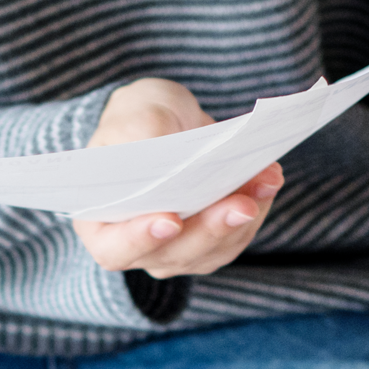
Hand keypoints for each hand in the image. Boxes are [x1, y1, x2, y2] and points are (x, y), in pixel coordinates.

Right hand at [72, 78, 284, 278]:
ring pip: (212, 251)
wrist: (167, 122)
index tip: (169, 221)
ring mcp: (176, 250)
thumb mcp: (134, 114)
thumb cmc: (137, 120)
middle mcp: (138, 247)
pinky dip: (257, 209)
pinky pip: (236, 237)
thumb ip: (143, 136)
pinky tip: (268, 181)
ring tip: (265, 181)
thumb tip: (173, 163)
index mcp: (100, 222)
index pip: (115, 248)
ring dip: (242, 220)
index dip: (139, 240)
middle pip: (174, 254)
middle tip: (240, 205)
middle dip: (211, 228)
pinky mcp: (211, 243)